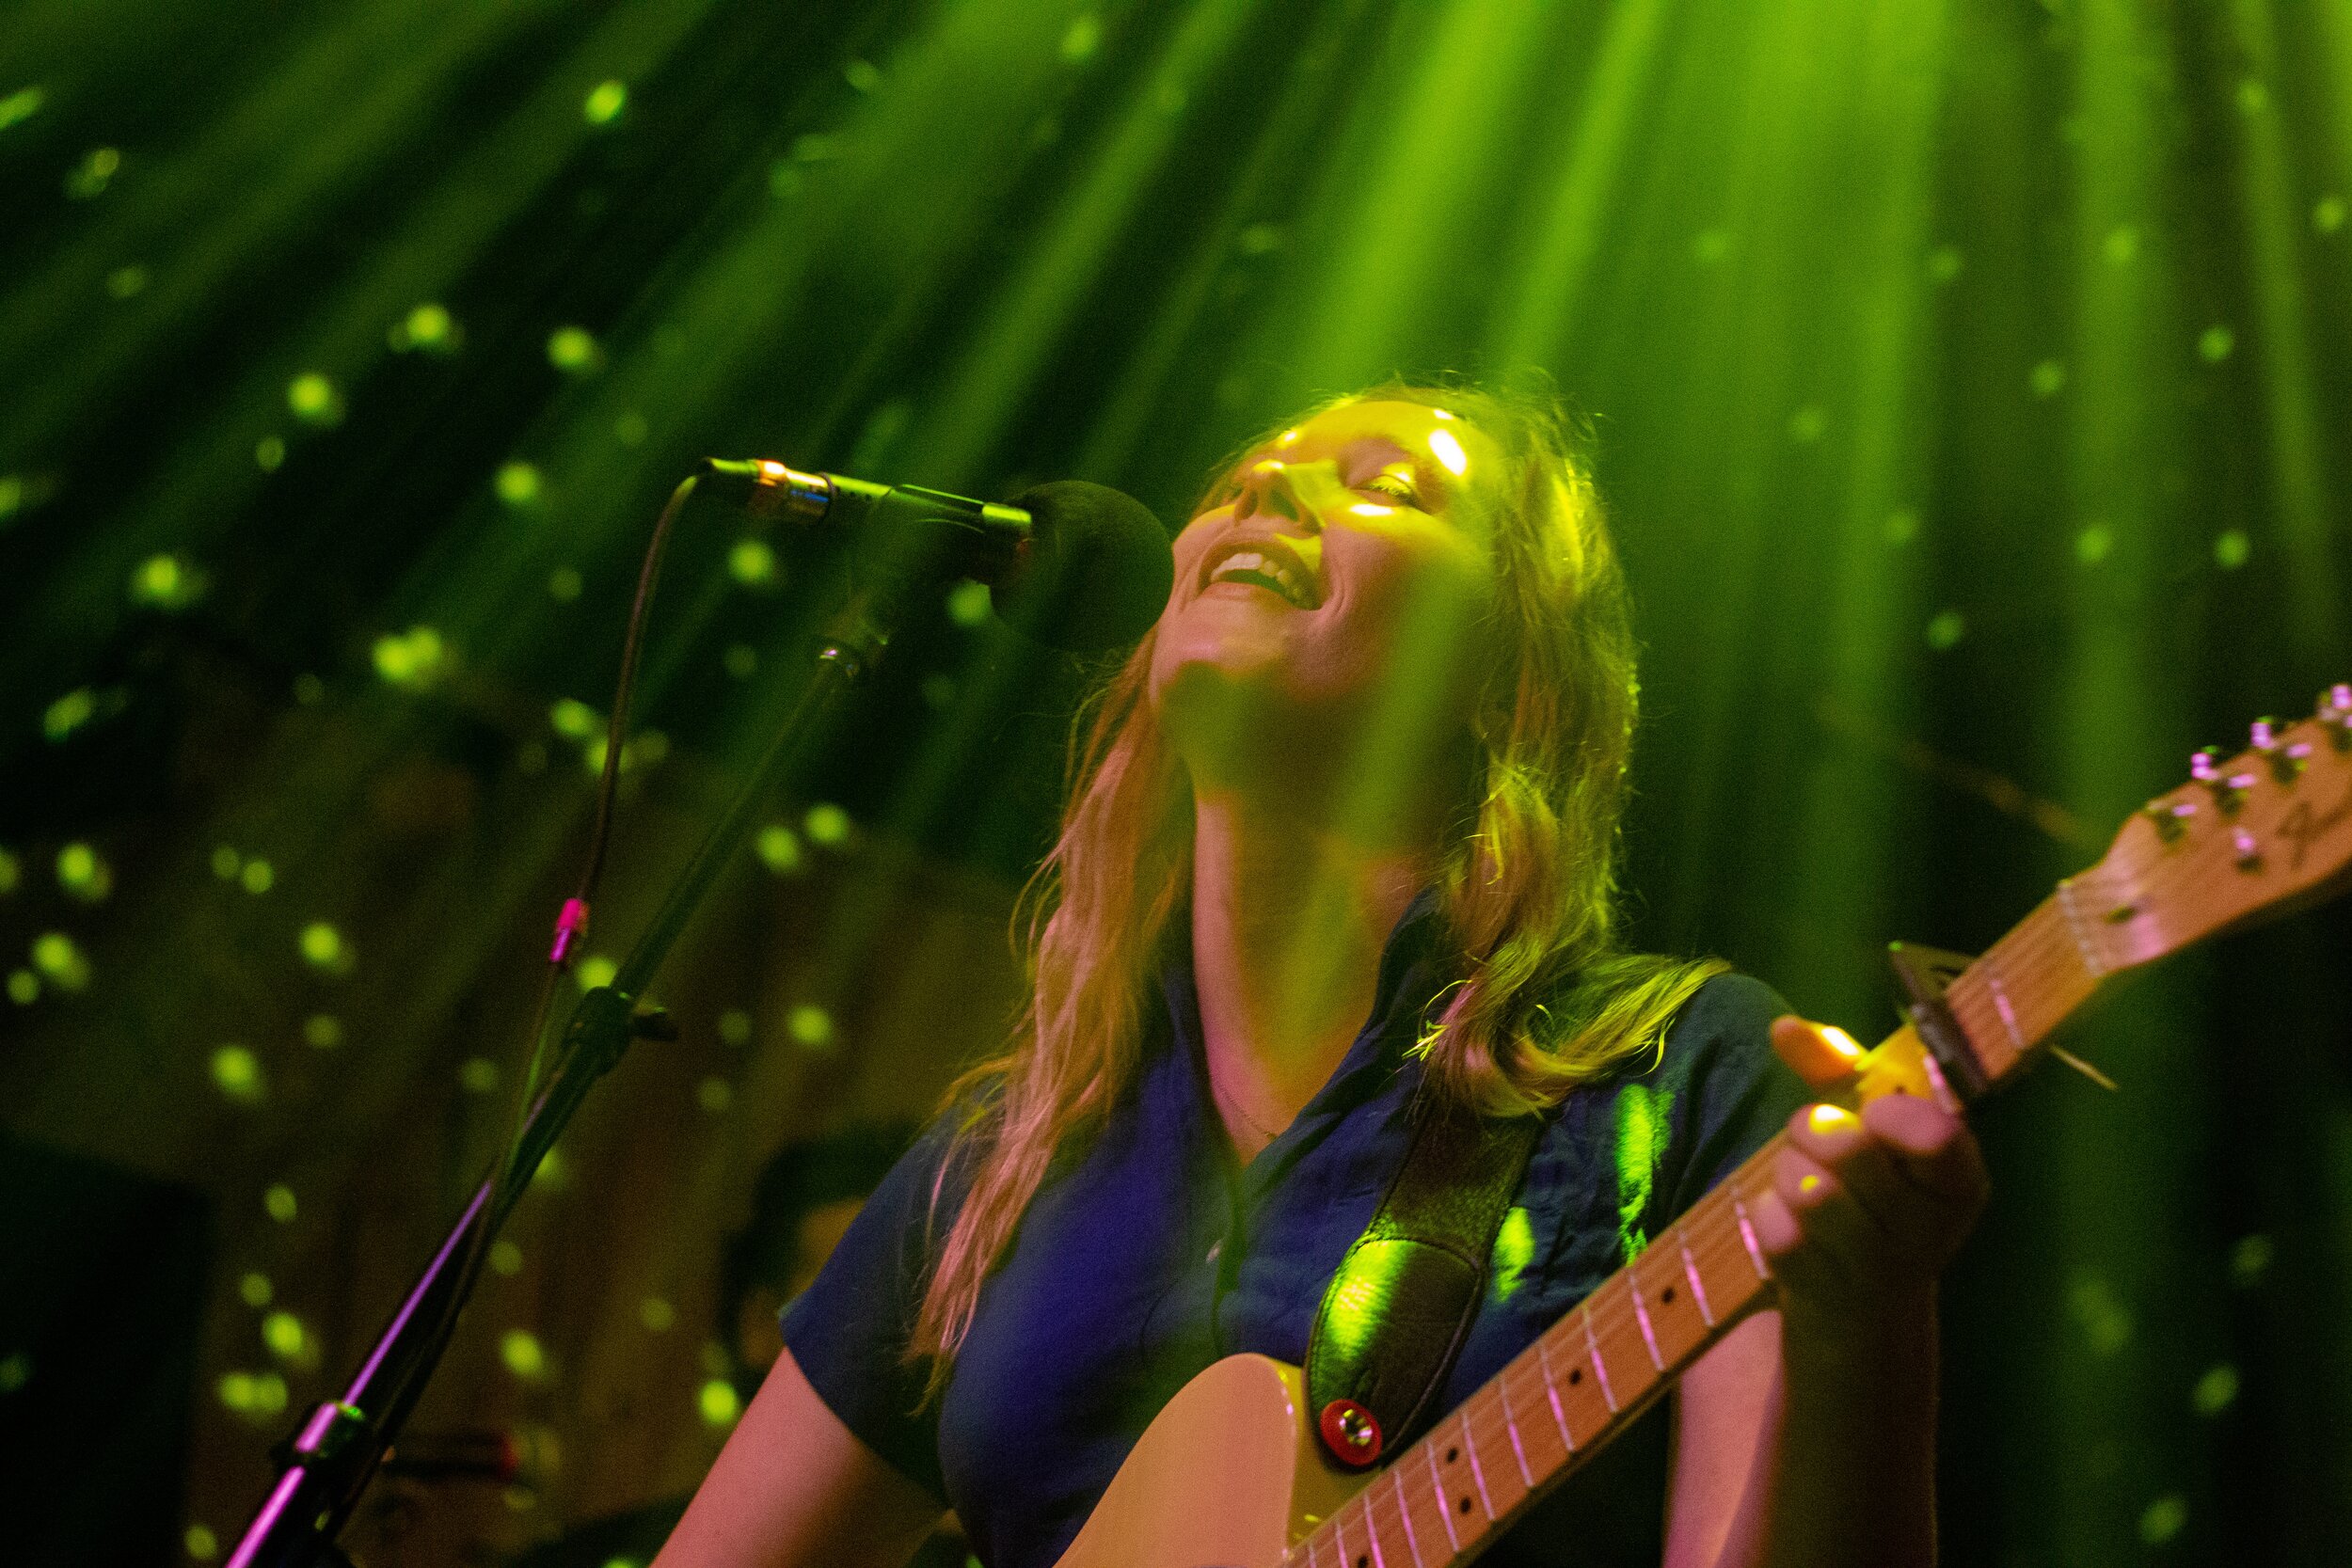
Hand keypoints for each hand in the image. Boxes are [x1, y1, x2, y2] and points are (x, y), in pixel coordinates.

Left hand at [1748, 1015, 1989, 1324]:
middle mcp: (1930, 1230)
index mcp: (1959, 1180)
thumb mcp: (1866, 1123)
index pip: (1937, 1136)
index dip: (1889, 1115)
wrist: (1856, 1304)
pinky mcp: (1824, 1293)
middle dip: (1814, 1133)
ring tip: (1804, 1184)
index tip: (1872, 1114)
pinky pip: (1774, 1225)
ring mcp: (1878, 1270)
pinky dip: (1768, 1213)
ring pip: (1806, 1188)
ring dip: (1787, 1172)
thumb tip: (1784, 1027)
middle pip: (1849, 1150)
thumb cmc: (1865, 1191)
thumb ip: (1835, 1065)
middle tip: (1820, 1145)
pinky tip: (1790, 1227)